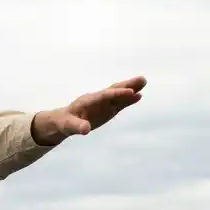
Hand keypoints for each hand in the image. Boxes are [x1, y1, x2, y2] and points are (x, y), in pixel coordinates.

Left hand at [30, 76, 145, 145]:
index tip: (130, 92)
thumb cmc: (65, 122)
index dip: (117, 94)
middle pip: (114, 90)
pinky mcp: (108, 109)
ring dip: (131, 89)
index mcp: (89, 101)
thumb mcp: (68, 126)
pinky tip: (139, 95)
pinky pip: (120, 103)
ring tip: (144, 82)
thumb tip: (86, 129)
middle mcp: (98, 99)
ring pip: (119, 94)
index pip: (105, 95)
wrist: (65, 120)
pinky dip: (129, 99)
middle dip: (127, 86)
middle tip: (142, 79)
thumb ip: (77, 126)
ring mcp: (104, 103)